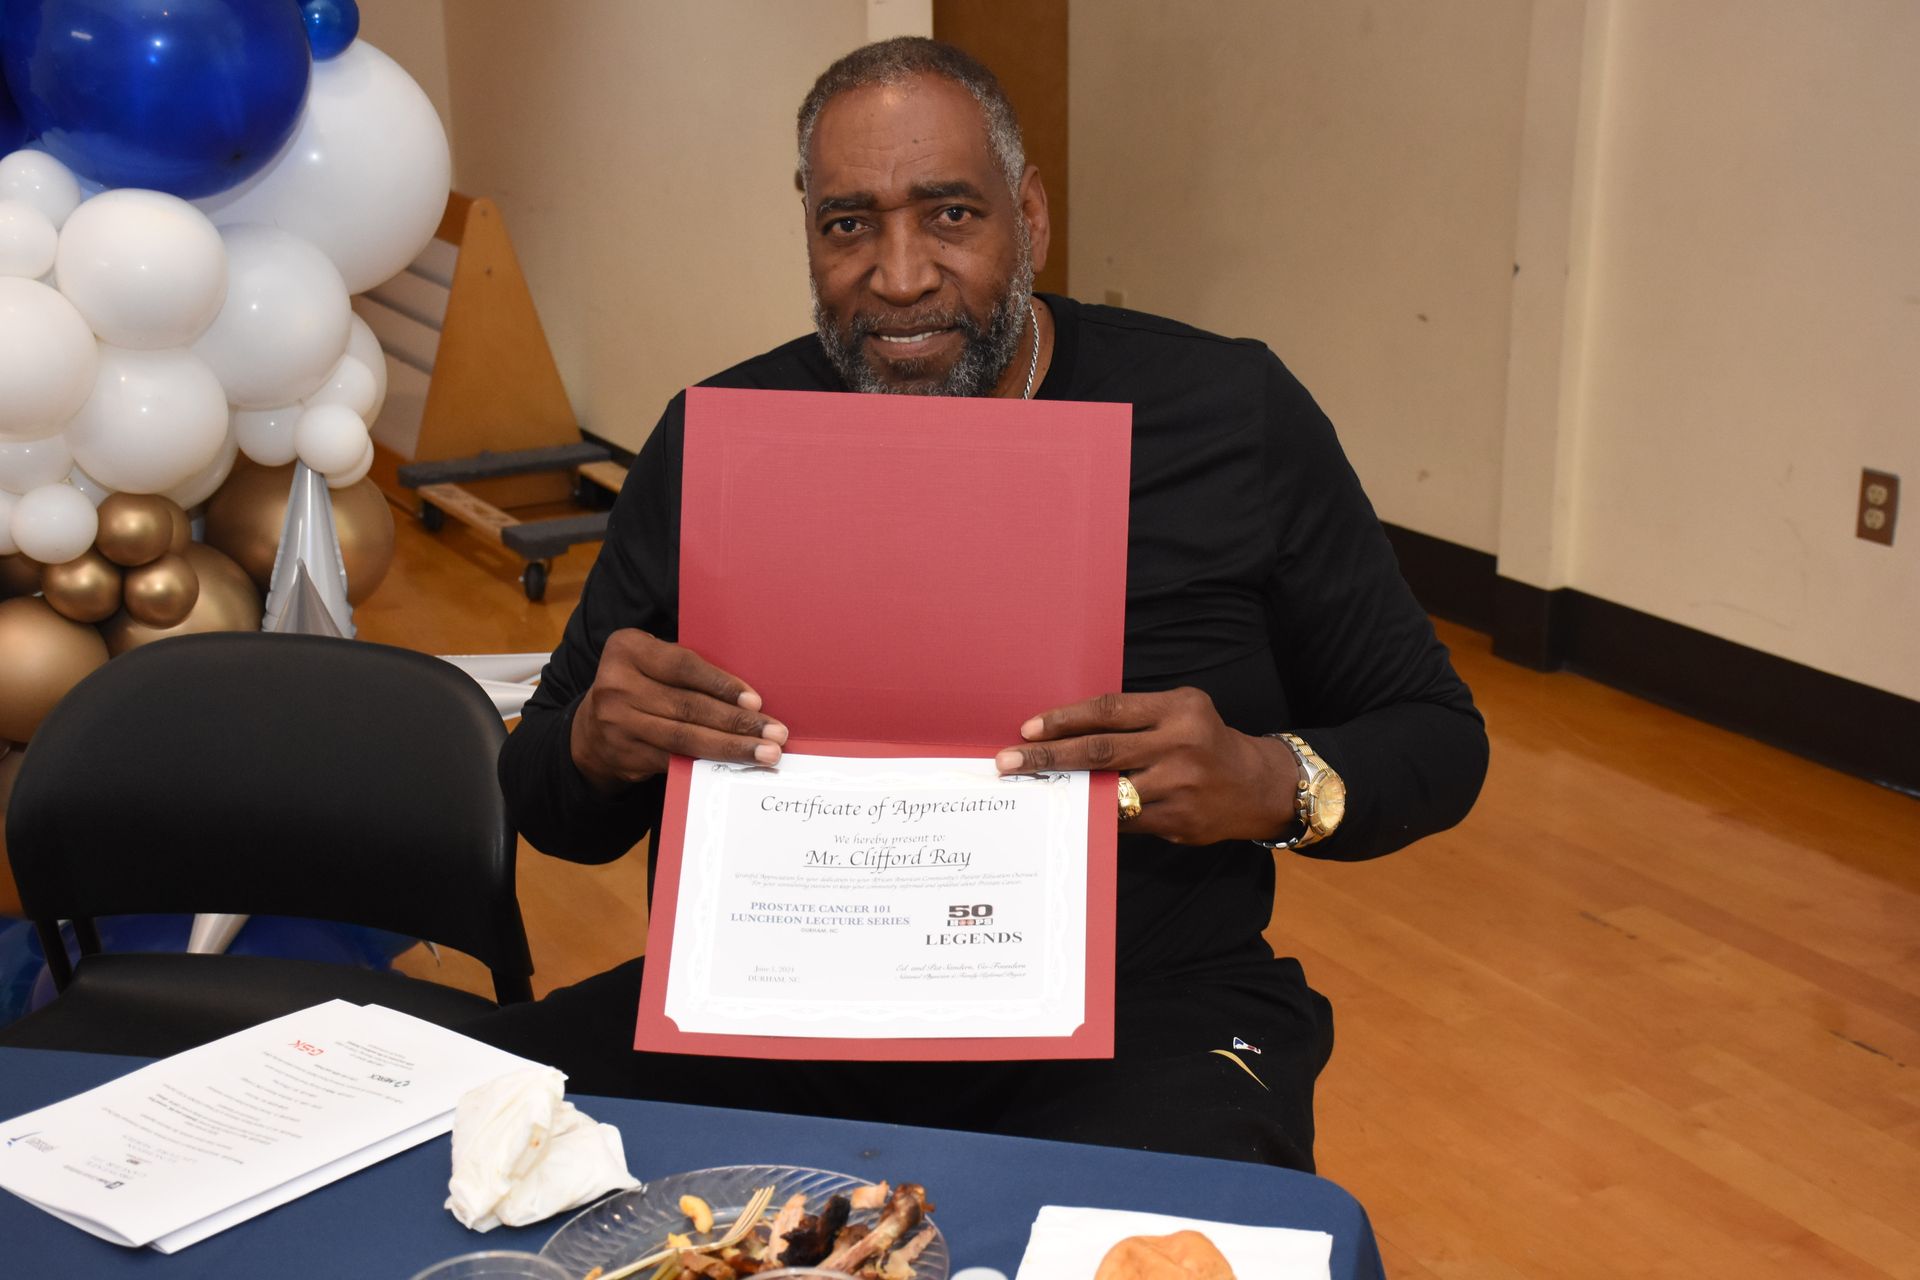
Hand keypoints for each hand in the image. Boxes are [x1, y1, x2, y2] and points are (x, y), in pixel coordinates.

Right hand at [569, 628, 786, 793]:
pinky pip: (675, 760)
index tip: (756, 701)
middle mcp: (616, 685)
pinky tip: (736, 766)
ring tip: (765, 753)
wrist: (590, 731)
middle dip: (738, 722)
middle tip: (775, 732)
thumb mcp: (651, 663)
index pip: (683, 667)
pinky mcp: (625, 754)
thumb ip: (685, 669)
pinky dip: (709, 763)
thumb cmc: (640, 687)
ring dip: (731, 747)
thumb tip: (749, 693)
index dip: (722, 685)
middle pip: (689, 706)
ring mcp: (617, 723)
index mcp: (627, 649)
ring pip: (685, 738)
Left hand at [994, 688, 1297, 844]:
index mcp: (1179, 710)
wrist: (1256, 786)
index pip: (1109, 711)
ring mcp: (1179, 787)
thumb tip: (1069, 732)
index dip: (1065, 719)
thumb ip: (1135, 717)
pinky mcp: (1177, 821)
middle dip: (1048, 757)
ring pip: (1108, 790)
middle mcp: (1180, 746)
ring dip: (1065, 790)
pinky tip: (1071, 811)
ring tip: (1031, 789)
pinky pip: (1123, 820)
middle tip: (1009, 761)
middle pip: (1100, 750)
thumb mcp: (1181, 710)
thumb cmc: (1204, 740)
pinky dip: (1096, 814)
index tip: (1029, 728)